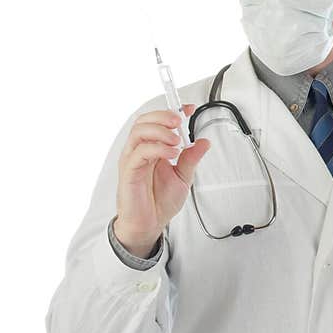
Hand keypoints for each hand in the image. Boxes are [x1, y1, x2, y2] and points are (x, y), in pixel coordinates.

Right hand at [113, 105, 210, 256]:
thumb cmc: (160, 201)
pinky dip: (157, 148)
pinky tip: (171, 153)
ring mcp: (132, 160)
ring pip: (139, 132)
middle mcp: (140, 151)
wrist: (149, 224)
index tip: (189, 108)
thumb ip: (191, 159)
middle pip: (144, 121)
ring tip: (177, 140)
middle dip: (163, 116)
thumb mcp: (183, 177)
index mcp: (153, 149)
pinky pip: (139, 153)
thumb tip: (204, 142)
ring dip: (160, 131)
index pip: (157, 122)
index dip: (172, 111)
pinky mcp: (128, 172)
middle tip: (180, 121)